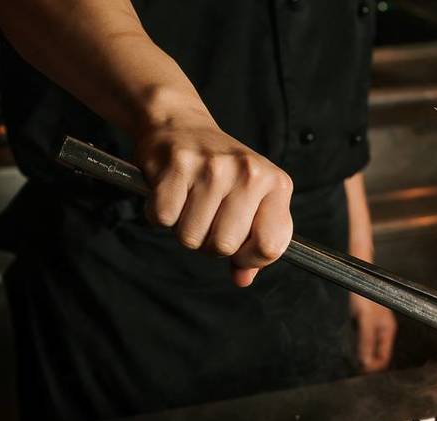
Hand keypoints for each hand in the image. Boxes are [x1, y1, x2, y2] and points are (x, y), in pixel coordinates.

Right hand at [136, 112, 293, 285]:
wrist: (182, 124)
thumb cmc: (221, 173)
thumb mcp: (251, 201)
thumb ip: (254, 243)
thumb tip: (243, 279)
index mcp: (276, 185)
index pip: (270, 247)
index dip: (249, 258)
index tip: (238, 248)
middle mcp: (249, 173)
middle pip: (224, 246)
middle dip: (209, 243)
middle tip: (207, 217)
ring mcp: (213, 167)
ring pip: (191, 237)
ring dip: (184, 229)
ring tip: (189, 203)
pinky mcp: (178, 165)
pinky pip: (163, 219)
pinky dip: (160, 215)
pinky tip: (170, 194)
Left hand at [351, 294, 395, 372]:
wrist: (357, 277)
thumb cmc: (365, 296)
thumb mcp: (365, 320)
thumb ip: (366, 341)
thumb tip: (365, 363)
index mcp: (387, 331)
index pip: (384, 357)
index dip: (374, 366)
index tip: (361, 370)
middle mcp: (382, 330)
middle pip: (377, 355)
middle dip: (367, 363)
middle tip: (354, 369)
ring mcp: (373, 327)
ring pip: (369, 349)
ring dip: (361, 356)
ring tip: (351, 361)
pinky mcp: (363, 323)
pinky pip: (362, 341)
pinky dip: (357, 347)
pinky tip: (349, 349)